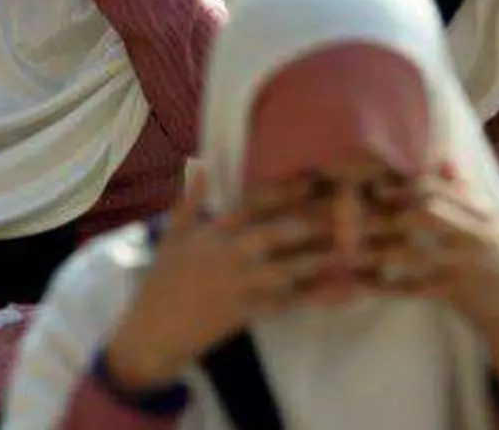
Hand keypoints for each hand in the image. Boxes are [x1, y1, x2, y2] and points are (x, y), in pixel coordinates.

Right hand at [101, 171, 328, 391]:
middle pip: (273, 234)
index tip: (311, 183)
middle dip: (307, 225)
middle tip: (341, 216)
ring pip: (284, 269)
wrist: (152, 333)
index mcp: (210, 234)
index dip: (282, 193)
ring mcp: (236, 285)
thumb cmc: (161, 283)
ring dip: (315, 261)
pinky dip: (310, 298)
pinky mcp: (245, 313)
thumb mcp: (170, 237)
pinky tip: (335, 294)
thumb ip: (189, 202)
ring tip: (345, 252)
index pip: (250, 206)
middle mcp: (226, 255)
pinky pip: (284, 304)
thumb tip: (198, 165)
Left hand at [367, 168, 498, 390]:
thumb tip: (442, 160)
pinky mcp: (458, 295)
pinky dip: (385, 285)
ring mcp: (467, 265)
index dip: (402, 186)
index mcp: (483, 210)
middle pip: (426, 211)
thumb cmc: (497, 262)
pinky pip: (413, 288)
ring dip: (378, 249)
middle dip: (387, 212)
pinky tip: (361, 281)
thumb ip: (464, 193)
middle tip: (357, 216)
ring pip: (415, 252)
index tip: (376, 189)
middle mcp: (477, 233)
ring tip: (351, 248)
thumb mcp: (488, 223)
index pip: (438, 187)